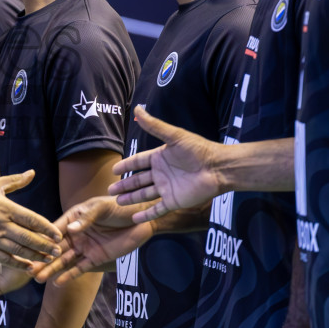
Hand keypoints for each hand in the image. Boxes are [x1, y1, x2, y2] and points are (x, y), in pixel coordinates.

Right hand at [0, 171, 62, 267]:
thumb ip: (15, 181)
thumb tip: (32, 172)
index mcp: (4, 207)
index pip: (31, 219)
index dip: (47, 228)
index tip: (58, 235)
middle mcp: (0, 224)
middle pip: (28, 238)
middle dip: (45, 246)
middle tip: (59, 250)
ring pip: (19, 251)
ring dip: (36, 256)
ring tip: (49, 259)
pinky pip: (5, 259)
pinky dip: (19, 264)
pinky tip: (30, 267)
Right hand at [29, 195, 155, 285]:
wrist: (142, 220)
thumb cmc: (120, 207)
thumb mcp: (102, 208)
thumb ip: (86, 218)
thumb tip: (71, 230)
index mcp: (73, 217)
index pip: (55, 229)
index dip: (43, 239)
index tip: (31, 248)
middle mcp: (75, 233)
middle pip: (56, 248)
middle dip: (42, 258)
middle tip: (29, 269)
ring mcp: (85, 247)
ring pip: (64, 260)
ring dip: (52, 269)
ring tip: (37, 278)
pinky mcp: (95, 258)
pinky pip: (80, 268)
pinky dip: (69, 276)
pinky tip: (57, 283)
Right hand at [110, 106, 226, 220]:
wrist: (218, 168)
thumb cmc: (198, 150)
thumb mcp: (174, 136)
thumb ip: (154, 125)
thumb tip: (138, 109)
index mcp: (160, 158)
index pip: (139, 162)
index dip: (127, 165)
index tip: (114, 170)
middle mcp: (162, 173)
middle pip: (139, 180)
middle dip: (125, 186)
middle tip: (110, 191)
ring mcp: (167, 188)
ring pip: (145, 195)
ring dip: (131, 199)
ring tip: (118, 203)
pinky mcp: (175, 201)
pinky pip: (157, 210)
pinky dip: (146, 215)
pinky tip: (134, 219)